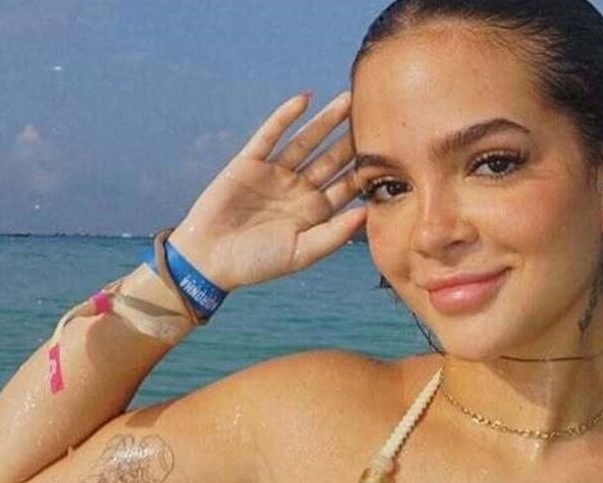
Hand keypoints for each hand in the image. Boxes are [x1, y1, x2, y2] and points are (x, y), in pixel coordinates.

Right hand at [165, 91, 364, 290]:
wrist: (210, 260)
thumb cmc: (258, 263)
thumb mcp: (302, 253)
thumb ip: (334, 234)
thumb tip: (367, 213)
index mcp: (315, 211)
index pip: (346, 185)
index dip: (366, 169)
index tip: (392, 150)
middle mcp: (299, 189)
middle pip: (332, 158)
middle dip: (352, 138)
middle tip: (377, 113)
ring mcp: (275, 173)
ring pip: (306, 141)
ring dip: (326, 120)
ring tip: (348, 98)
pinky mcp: (249, 163)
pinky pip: (270, 135)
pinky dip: (285, 117)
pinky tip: (304, 99)